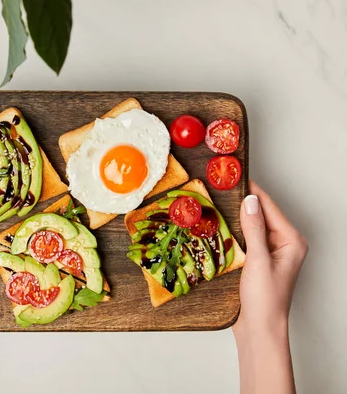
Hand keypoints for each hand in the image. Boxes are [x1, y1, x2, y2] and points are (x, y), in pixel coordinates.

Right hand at [233, 180, 307, 393]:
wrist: (259, 329)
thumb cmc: (265, 299)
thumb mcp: (258, 260)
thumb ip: (254, 229)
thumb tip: (250, 200)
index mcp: (292, 241)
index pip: (269, 207)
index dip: (251, 192)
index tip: (232, 177)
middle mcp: (283, 244)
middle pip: (260, 214)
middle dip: (240, 203)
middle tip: (218, 188)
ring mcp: (270, 253)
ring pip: (250, 226)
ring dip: (234, 217)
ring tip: (214, 203)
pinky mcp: (257, 261)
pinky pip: (244, 239)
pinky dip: (232, 232)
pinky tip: (217, 226)